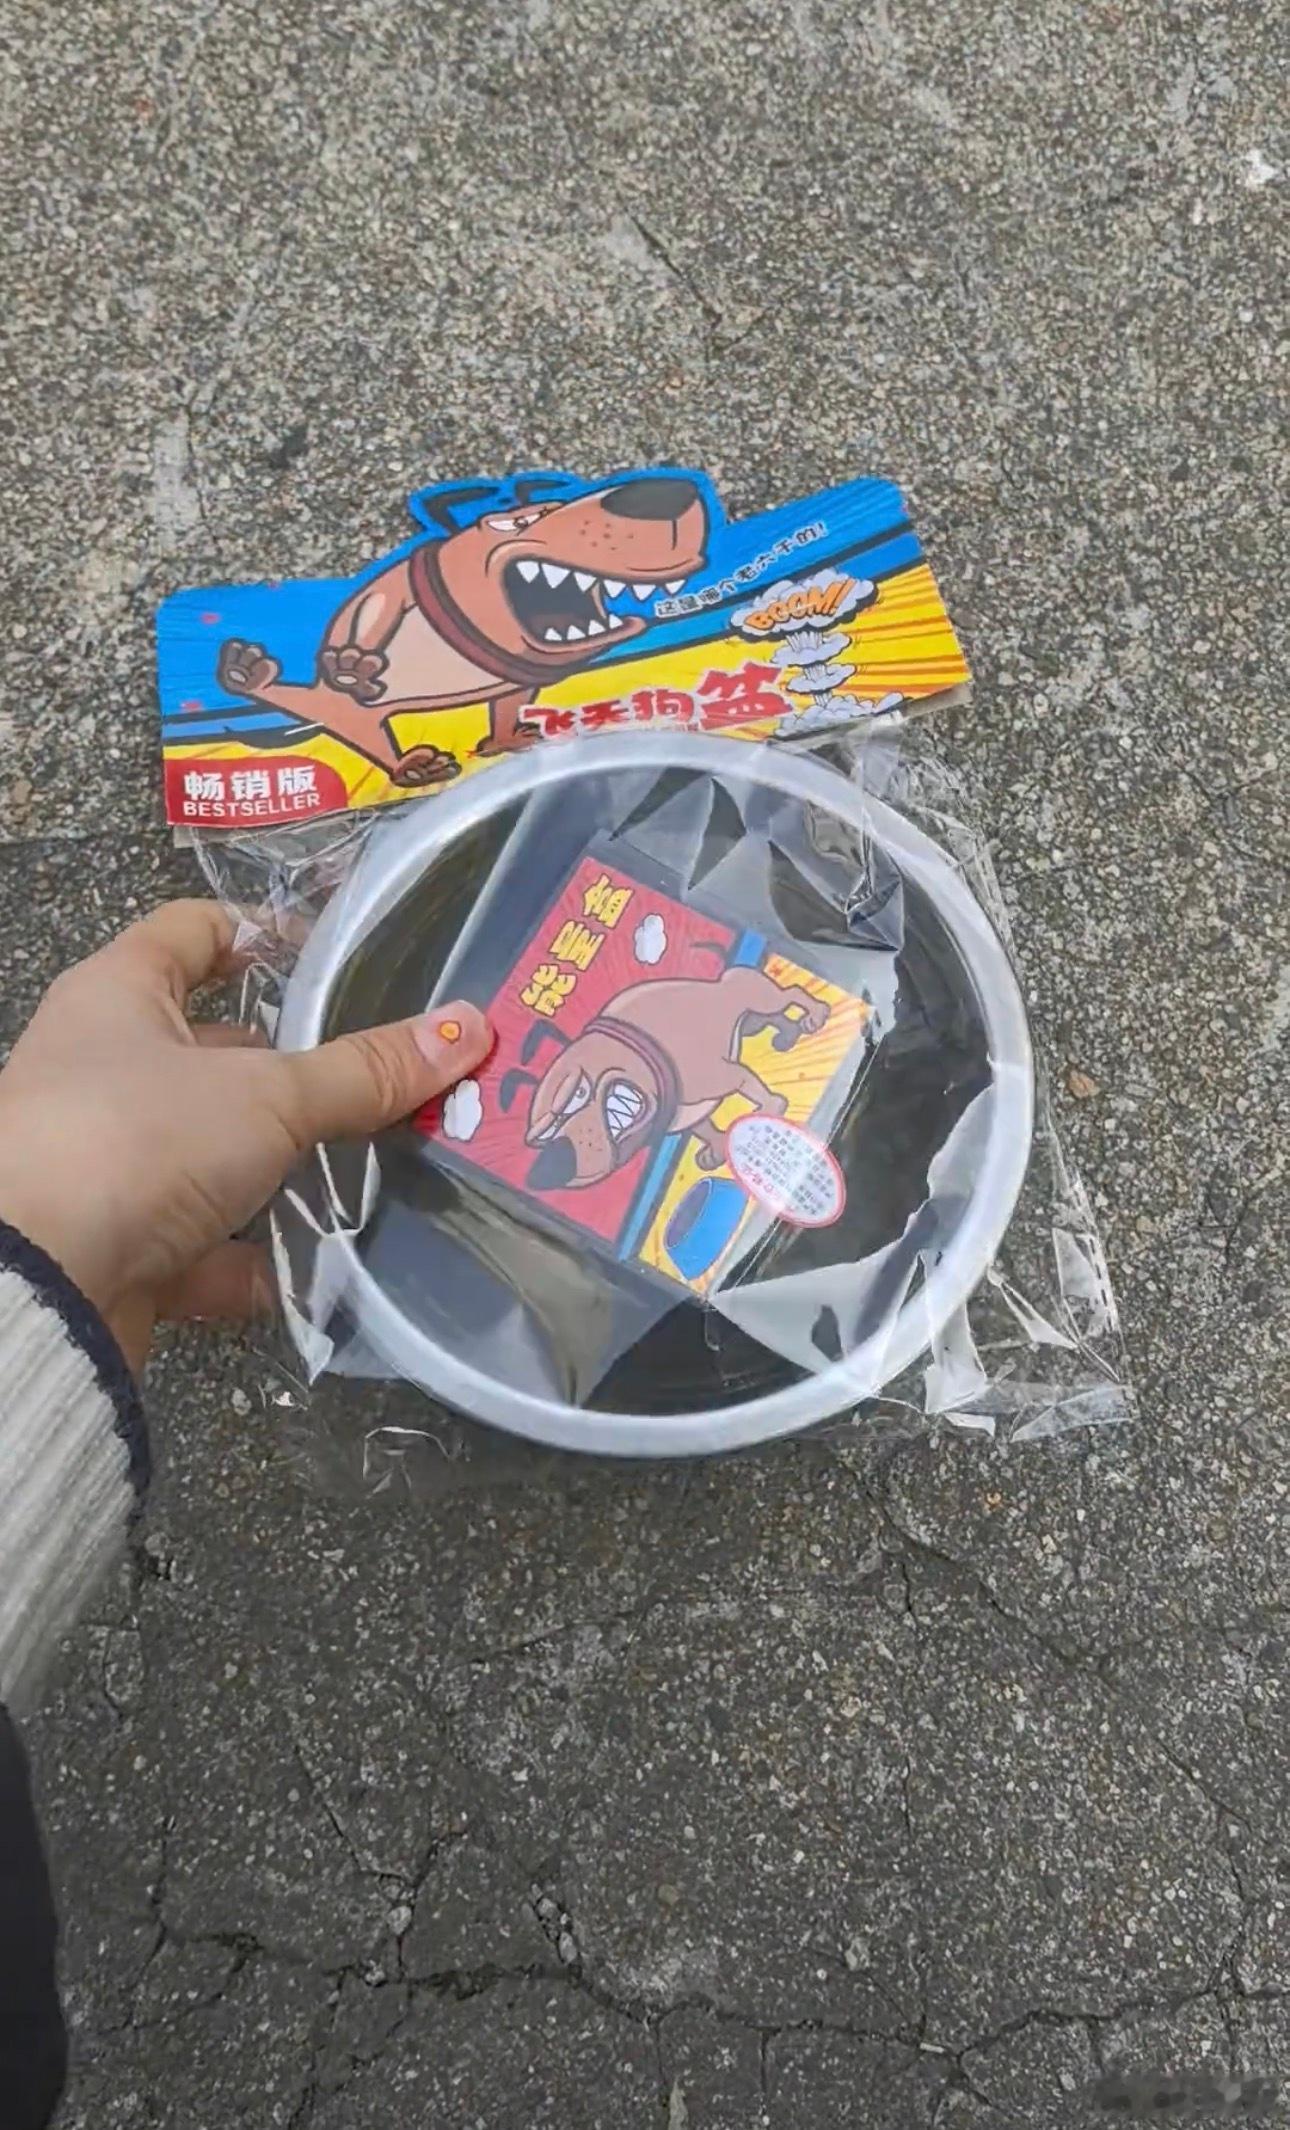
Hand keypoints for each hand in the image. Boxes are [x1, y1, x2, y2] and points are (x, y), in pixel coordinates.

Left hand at [0, 901, 489, 1371]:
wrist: (34, 1288)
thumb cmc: (135, 1141)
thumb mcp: (268, 1097)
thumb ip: (364, 1071)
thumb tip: (470, 1028)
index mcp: (118, 997)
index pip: (190, 932)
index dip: (260, 932)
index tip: (335, 952)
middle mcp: (100, 1069)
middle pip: (210, 1052)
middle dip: (292, 1069)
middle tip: (382, 1078)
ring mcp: (103, 1162)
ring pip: (209, 1153)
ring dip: (279, 1169)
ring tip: (370, 1169)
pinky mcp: (113, 1246)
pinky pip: (198, 1246)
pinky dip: (251, 1261)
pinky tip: (317, 1273)